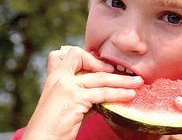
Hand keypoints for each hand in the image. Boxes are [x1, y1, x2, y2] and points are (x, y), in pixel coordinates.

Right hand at [23, 46, 142, 139]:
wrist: (41, 139)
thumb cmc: (55, 124)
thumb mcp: (69, 103)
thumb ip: (85, 93)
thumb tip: (107, 91)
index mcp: (55, 76)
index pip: (71, 53)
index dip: (89, 58)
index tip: (103, 68)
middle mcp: (60, 77)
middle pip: (92, 64)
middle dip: (113, 69)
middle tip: (130, 75)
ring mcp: (67, 86)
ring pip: (101, 78)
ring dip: (123, 80)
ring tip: (138, 82)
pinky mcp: (75, 98)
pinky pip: (103, 93)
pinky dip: (119, 93)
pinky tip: (129, 95)